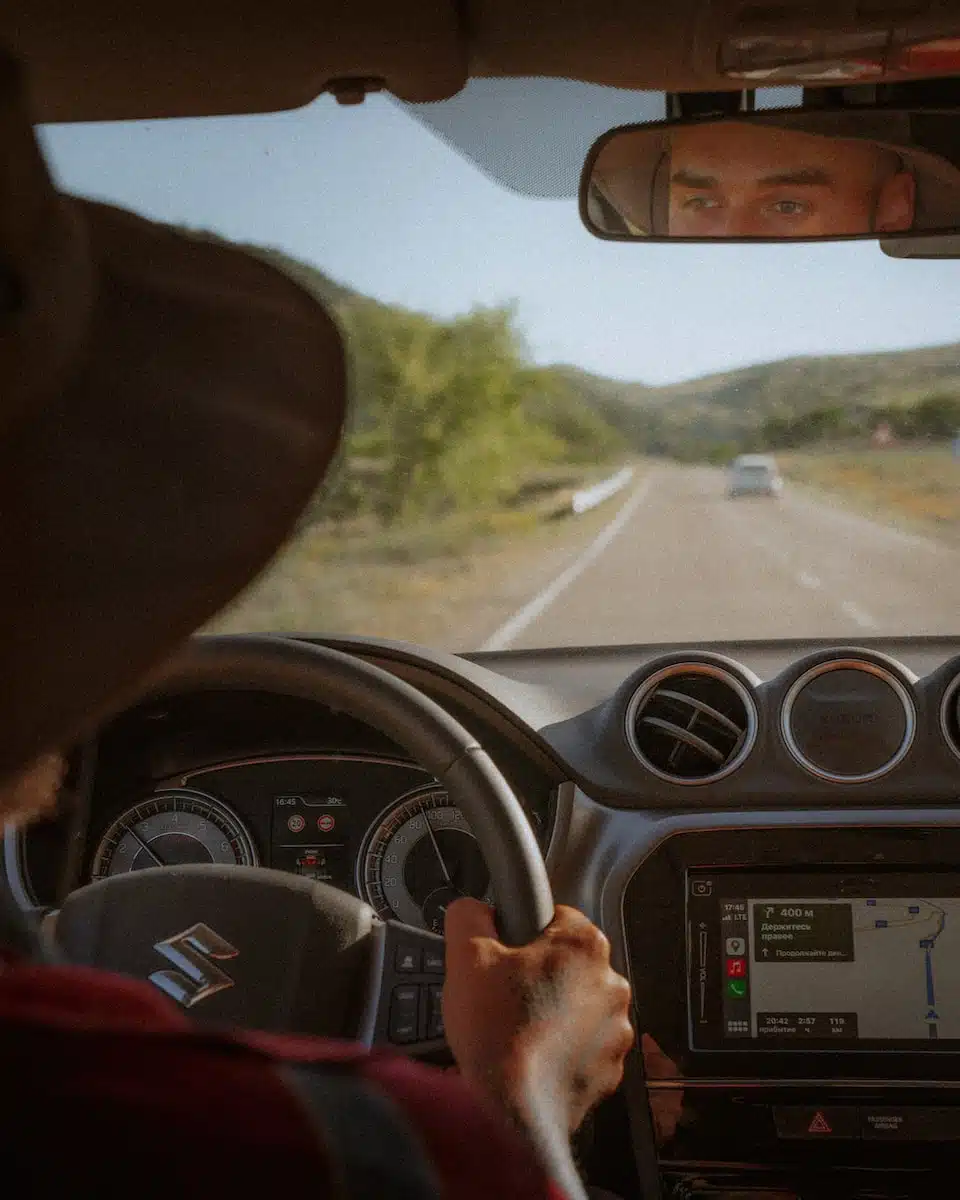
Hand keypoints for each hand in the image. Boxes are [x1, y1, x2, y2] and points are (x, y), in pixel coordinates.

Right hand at [443, 899, 633, 1135]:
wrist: (511, 1116)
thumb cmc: (495, 1034)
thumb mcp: (465, 955)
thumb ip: (470, 914)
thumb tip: (474, 908)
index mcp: (584, 944)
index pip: (554, 917)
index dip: (521, 935)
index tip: (504, 958)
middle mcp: (611, 983)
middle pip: (566, 963)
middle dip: (537, 975)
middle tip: (503, 997)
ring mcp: (615, 1029)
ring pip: (576, 1005)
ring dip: (551, 1013)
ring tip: (515, 1031)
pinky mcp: (610, 1068)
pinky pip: (583, 1045)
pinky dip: (561, 1049)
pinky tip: (531, 1057)